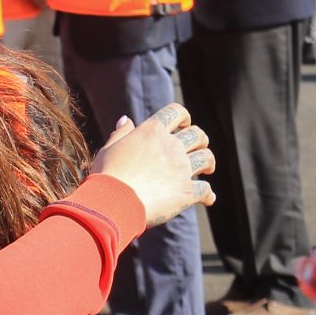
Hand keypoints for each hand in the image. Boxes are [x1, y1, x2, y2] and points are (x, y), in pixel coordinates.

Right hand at [88, 103, 214, 228]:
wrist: (113, 202)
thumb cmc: (107, 176)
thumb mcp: (108, 149)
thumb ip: (121, 134)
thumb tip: (127, 120)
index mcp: (152, 132)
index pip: (175, 113)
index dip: (183, 116)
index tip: (184, 124)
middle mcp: (171, 146)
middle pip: (197, 135)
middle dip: (200, 139)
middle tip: (198, 146)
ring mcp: (181, 169)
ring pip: (206, 158)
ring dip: (209, 162)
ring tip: (208, 169)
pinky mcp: (186, 192)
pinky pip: (205, 190)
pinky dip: (209, 195)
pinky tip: (208, 199)